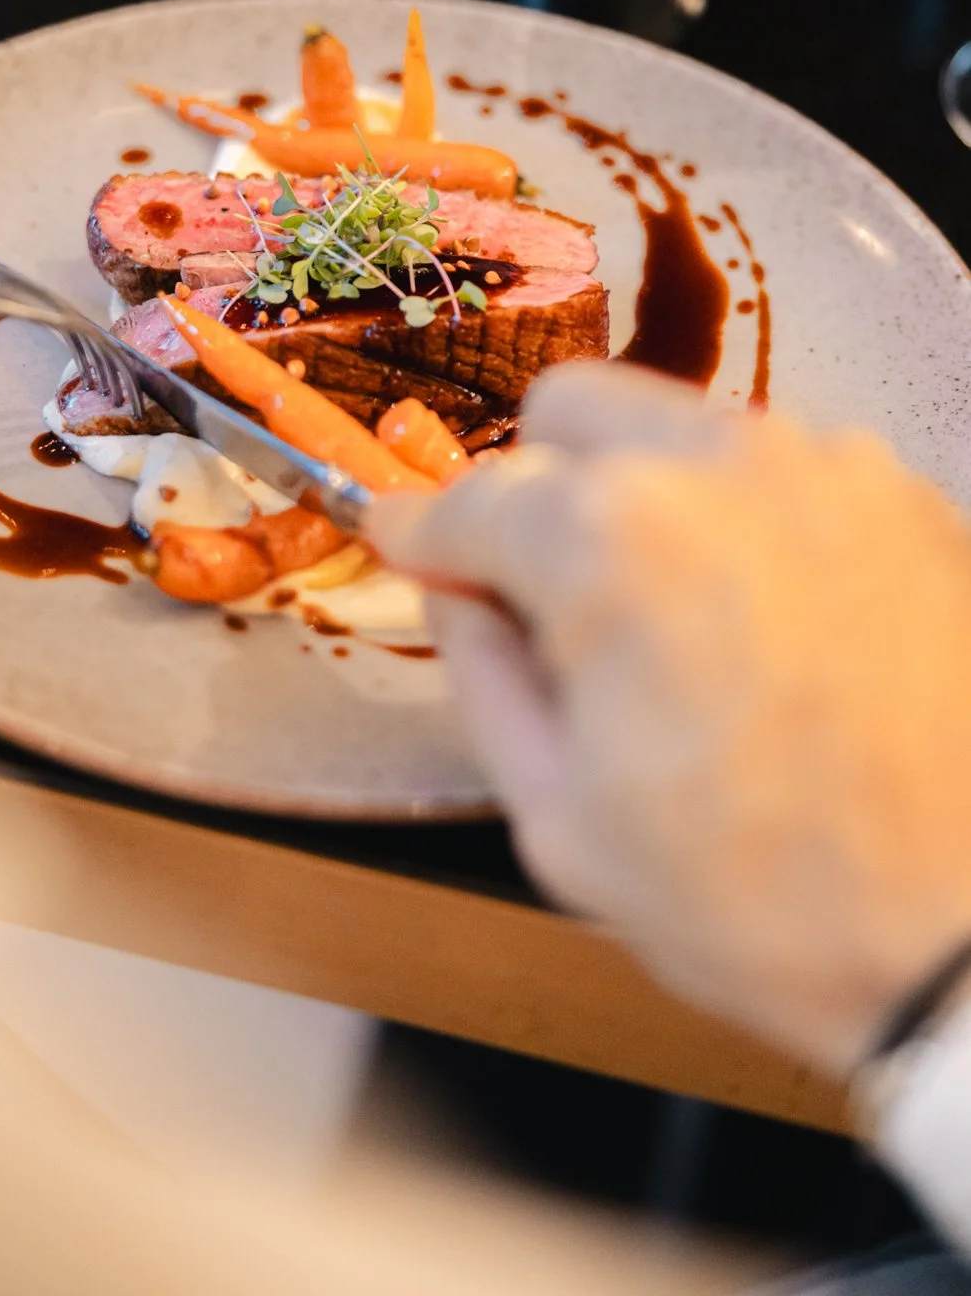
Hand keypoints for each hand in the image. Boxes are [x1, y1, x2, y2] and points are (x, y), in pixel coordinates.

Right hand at [373, 364, 970, 1078]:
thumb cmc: (771, 904)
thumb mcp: (563, 819)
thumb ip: (483, 676)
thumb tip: (459, 595)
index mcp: (610, 540)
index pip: (473, 500)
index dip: (423, 534)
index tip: (411, 547)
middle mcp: (721, 466)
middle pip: (574, 410)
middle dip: (536, 486)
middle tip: (545, 588)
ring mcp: (827, 470)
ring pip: (683, 432)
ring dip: (648, 500)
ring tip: (675, 628)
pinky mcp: (903, 501)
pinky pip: (782, 475)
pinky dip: (745, 525)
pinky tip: (764, 629)